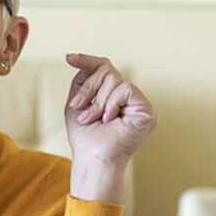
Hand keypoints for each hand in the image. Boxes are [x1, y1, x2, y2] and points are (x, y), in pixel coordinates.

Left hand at [64, 53, 156, 202]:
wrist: (92, 157)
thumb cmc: (85, 136)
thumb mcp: (77, 102)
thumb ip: (83, 80)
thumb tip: (81, 60)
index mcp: (113, 95)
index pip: (104, 68)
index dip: (87, 60)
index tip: (69, 58)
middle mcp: (127, 97)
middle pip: (107, 71)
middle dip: (89, 89)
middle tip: (80, 108)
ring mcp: (138, 103)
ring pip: (114, 79)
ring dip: (97, 101)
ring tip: (94, 119)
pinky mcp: (146, 110)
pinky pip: (125, 89)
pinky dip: (111, 104)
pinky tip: (110, 119)